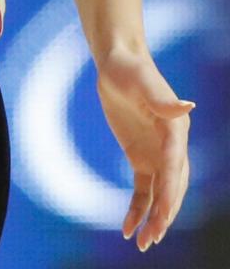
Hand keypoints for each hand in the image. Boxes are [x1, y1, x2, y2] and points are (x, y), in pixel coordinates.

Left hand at [96, 47, 192, 251]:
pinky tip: (127, 228)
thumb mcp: (141, 81)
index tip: (162, 213)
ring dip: (153, 218)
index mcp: (175, 129)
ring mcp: (156, 154)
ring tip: (143, 242)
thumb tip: (188, 106)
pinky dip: (137, 209)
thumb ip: (162, 98)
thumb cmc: (129, 69)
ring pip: (159, 194)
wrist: (117, 64)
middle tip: (153, 237)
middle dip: (165, 212)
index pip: (174, 165)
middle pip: (172, 186)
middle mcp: (171, 146)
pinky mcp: (141, 158)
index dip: (169, 190)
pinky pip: (142, 190)